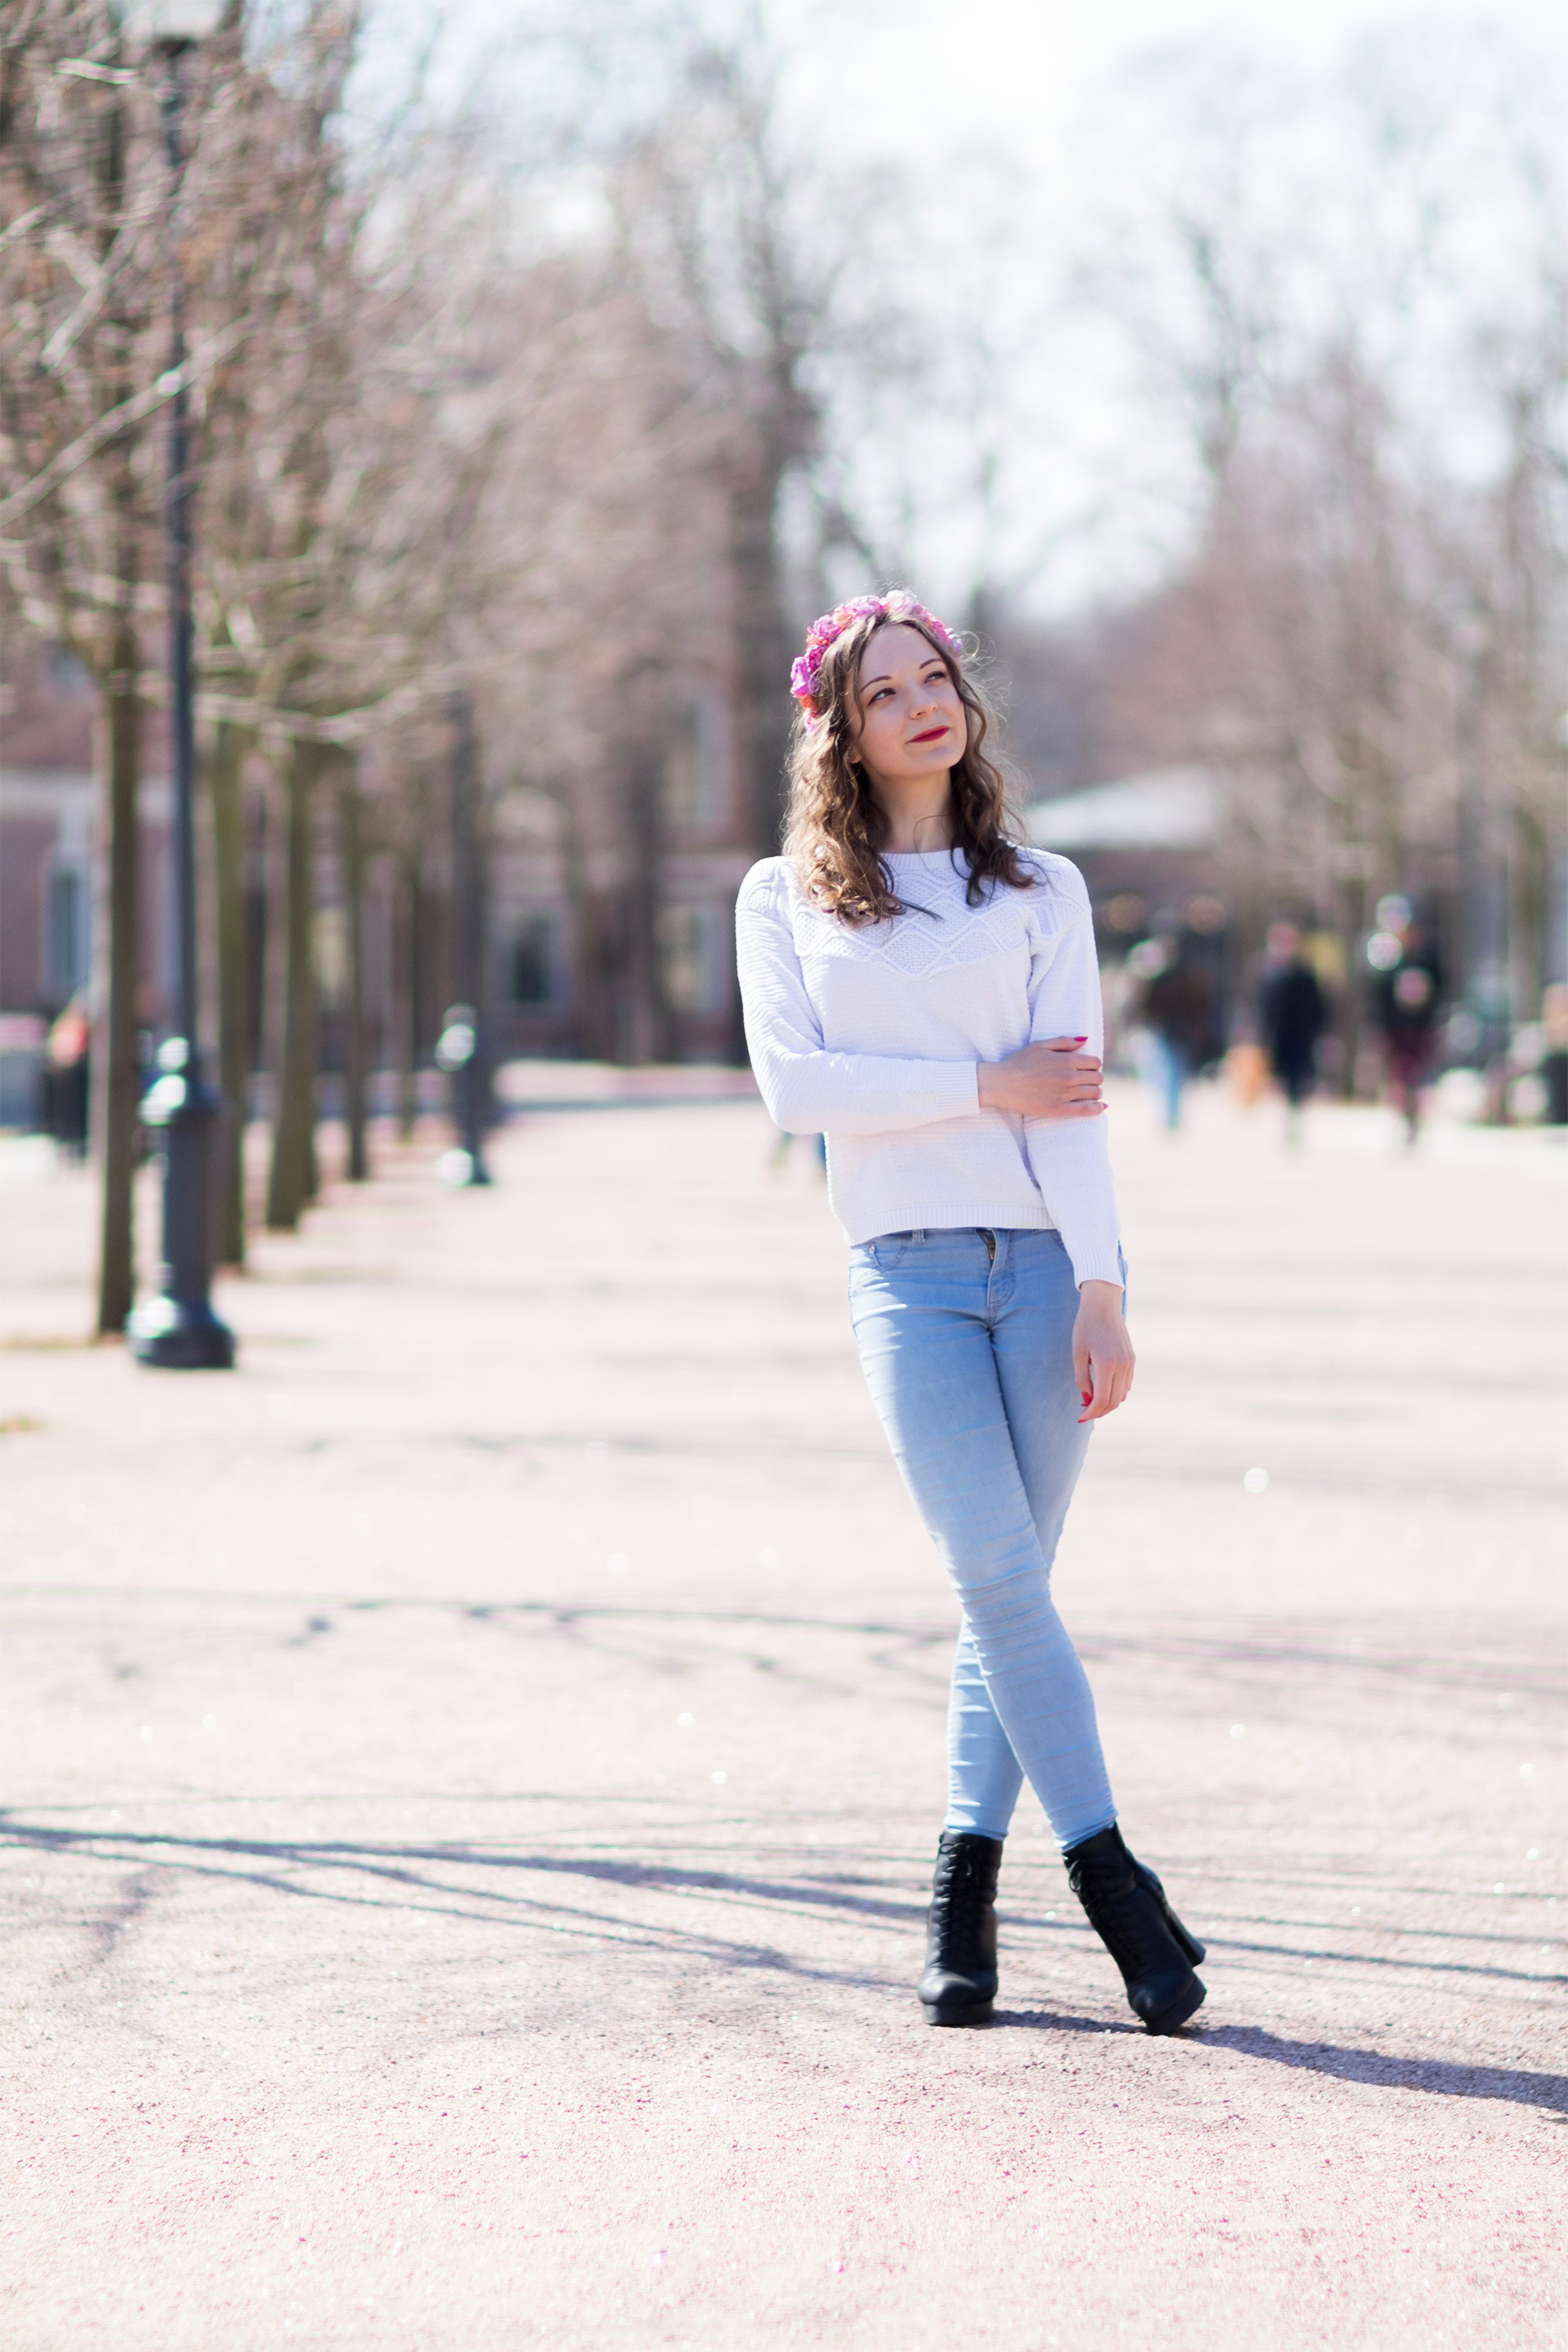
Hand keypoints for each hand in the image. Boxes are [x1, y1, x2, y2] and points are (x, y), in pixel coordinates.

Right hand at [977, 1036, 1104, 1118]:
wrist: (1000, 1084)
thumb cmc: (1018, 1062)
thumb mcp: (1039, 1045)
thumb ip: (1064, 1041)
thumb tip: (1085, 1040)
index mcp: (1065, 1060)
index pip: (1095, 1063)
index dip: (1093, 1065)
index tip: (1086, 1069)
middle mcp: (1068, 1076)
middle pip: (1098, 1078)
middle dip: (1094, 1079)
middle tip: (1085, 1081)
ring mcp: (1064, 1094)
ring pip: (1095, 1093)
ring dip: (1095, 1093)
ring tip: (1087, 1093)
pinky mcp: (1057, 1109)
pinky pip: (1085, 1110)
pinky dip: (1097, 1109)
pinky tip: (1100, 1108)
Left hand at [1073, 1280, 1133, 1423]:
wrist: (1103, 1305)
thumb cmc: (1085, 1327)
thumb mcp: (1078, 1353)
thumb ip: (1082, 1379)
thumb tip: (1086, 1401)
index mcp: (1107, 1364)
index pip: (1101, 1399)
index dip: (1091, 1412)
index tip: (1080, 1418)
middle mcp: (1122, 1366)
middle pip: (1114, 1401)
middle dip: (1099, 1411)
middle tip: (1084, 1413)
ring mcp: (1130, 1363)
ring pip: (1122, 1395)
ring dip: (1108, 1403)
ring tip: (1091, 1401)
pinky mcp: (1132, 1359)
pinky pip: (1126, 1384)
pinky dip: (1115, 1392)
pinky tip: (1102, 1389)